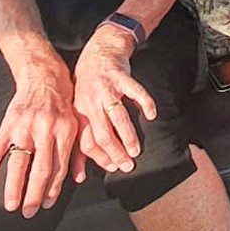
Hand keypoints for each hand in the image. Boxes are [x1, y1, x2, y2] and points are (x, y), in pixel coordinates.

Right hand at [0, 62, 84, 217]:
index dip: (53, 189)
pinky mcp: (9, 122)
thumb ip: (76, 150)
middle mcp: (46, 130)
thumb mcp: (76, 123)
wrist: (44, 74)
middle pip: (40, 169)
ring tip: (10, 205)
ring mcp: (25, 126)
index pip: (59, 167)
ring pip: (19, 162)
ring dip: (14, 186)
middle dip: (34, 195)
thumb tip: (77, 179)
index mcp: (65, 131)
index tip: (47, 205)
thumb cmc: (63, 102)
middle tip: (29, 212)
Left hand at [73, 24, 157, 173]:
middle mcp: (90, 102)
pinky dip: (145, 102)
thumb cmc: (86, 88)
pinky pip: (135, 90)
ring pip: (118, 116)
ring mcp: (106, 88)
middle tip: (128, 165)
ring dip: (128, 135)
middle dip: (116, 153)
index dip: (101, 158)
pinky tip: (152, 115)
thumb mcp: (78, 115)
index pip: (87, 143)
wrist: (97, 53)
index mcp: (79, 114)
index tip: (114, 168)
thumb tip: (78, 177)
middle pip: (102, 134)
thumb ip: (78, 146)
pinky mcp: (121, 76)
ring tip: (136, 150)